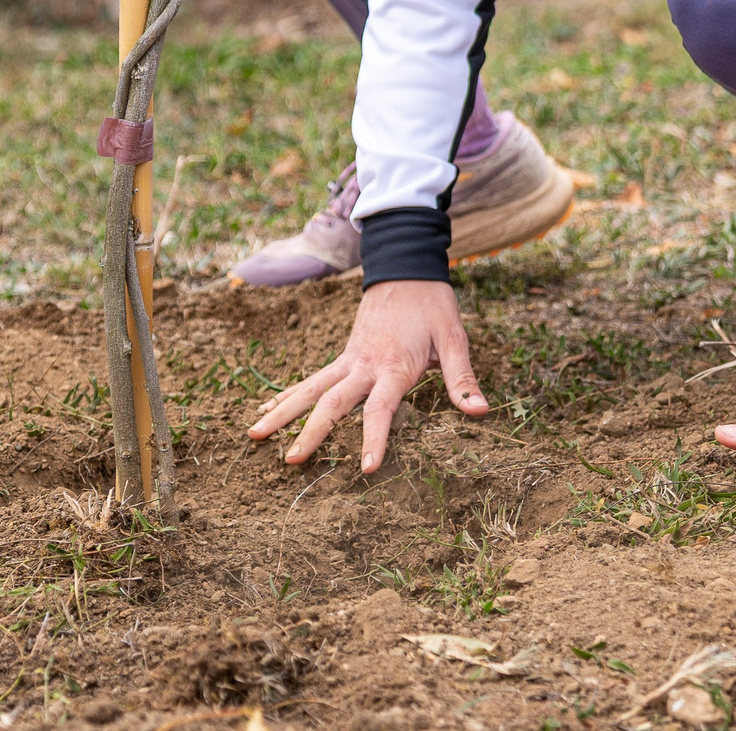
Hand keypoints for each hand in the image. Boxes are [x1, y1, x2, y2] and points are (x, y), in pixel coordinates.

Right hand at [249, 279, 487, 473]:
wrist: (405, 267)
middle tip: (289, 460)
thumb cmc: (432, 304)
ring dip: (283, 412)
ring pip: (311, 389)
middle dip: (309, 433)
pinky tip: (266, 409)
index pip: (381, 409)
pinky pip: (312, 379)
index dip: (374, 439)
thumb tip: (482, 411)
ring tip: (253, 434)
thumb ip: (462, 377)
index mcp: (393, 366)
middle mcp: (364, 365)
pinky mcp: (343, 355)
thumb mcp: (454, 337)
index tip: (366, 469)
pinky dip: (288, 394)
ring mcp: (349, 359)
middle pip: (332, 403)